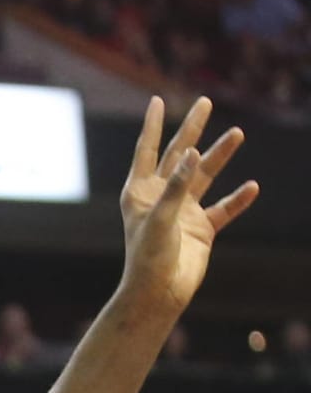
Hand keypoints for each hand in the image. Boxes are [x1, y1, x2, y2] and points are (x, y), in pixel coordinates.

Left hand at [119, 96, 258, 314]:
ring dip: (220, 156)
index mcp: (141, 192)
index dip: (152, 126)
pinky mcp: (202, 229)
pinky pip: (223, 209)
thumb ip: (176, 186)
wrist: (160, 292)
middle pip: (179, 155)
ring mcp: (183, 212)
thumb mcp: (160, 218)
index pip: (146, 151)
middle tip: (204, 103)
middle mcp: (162, 197)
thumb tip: (191, 153)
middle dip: (192, 129)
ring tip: (237, 133)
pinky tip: (251, 187)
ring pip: (204, 177)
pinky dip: (237, 199)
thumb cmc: (149, 257)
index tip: (156, 100)